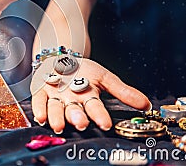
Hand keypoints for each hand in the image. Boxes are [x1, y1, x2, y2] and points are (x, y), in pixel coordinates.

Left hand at [31, 57, 150, 133]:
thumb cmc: (83, 71)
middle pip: (75, 111)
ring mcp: (55, 97)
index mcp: (88, 98)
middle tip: (81, 124)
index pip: (96, 108)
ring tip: (58, 125)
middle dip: (77, 118)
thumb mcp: (104, 77)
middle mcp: (71, 101)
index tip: (105, 124)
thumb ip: (123, 91)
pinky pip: (39, 102)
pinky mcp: (40, 92)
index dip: (100, 116)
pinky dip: (39, 109)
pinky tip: (40, 117)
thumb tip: (147, 105)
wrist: (60, 59)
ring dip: (58, 117)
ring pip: (57, 110)